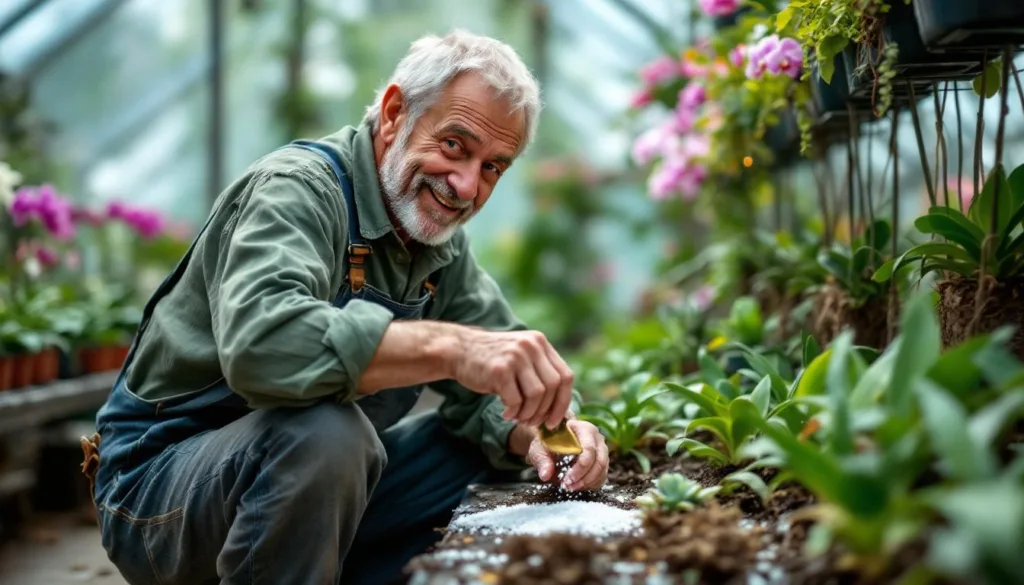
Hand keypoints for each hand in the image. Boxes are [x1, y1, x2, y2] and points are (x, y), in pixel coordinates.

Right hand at [451, 328, 573, 428]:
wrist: (459, 350)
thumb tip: (560, 408)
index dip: (563, 402)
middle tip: (532, 422)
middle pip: (553, 387)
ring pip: (537, 395)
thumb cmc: (493, 361)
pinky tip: (505, 412)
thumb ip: (540, 372)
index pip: (565, 376)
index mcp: (540, 343)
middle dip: (545, 411)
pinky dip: (513, 412)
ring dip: (529, 413)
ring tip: (518, 417)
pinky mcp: (500, 370)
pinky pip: (516, 400)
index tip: (555, 420)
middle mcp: (531, 346)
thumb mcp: (521, 356)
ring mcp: (515, 356)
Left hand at [525, 420, 608, 491]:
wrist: (554, 441)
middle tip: (568, 486)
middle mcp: (597, 439)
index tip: (567, 480)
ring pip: (602, 470)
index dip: (580, 468)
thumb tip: (545, 475)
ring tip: (571, 487)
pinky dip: (591, 484)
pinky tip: (578, 486)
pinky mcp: (602, 462)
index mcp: (584, 429)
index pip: (589, 449)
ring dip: (587, 483)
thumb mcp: (540, 448)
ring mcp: (602, 450)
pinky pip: (602, 476)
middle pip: (599, 462)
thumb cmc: (548, 442)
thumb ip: (542, 460)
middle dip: (584, 478)